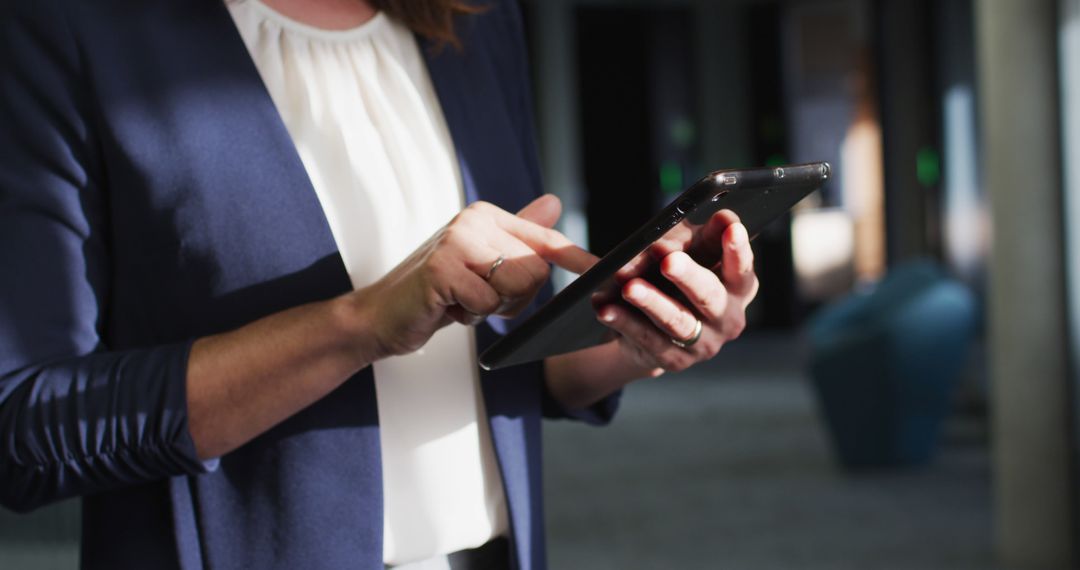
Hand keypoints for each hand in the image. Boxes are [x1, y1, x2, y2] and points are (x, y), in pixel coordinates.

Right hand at [354, 195, 595, 358]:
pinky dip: (471, 316)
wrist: (381, 314)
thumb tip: (554, 202)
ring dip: (493, 308)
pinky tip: (447, 307)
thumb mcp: (480, 263)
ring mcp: (456, 242)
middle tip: (478, 297)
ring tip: (462, 300)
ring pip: (517, 285)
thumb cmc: (436, 292)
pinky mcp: (442, 270)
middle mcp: (473, 221)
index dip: (577, 258)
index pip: (545, 237)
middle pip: (536, 269)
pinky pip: (488, 304)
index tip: (606, 271)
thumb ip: (517, 236)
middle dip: (514, 298)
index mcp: (485, 216)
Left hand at [595, 209, 758, 374]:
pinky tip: (606, 308)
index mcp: (738, 287)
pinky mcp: (674, 359)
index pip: (741, 267)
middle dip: (688, 276)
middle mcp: (727, 318)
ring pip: (676, 320)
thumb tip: (681, 231)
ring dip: (651, 302)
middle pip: (709, 296)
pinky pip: (647, 339)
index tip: (730, 225)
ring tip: (630, 287)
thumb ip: (687, 237)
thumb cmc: (674, 277)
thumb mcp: (684, 250)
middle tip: (669, 260)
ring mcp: (703, 344)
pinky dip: (625, 322)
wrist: (653, 326)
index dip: (737, 248)